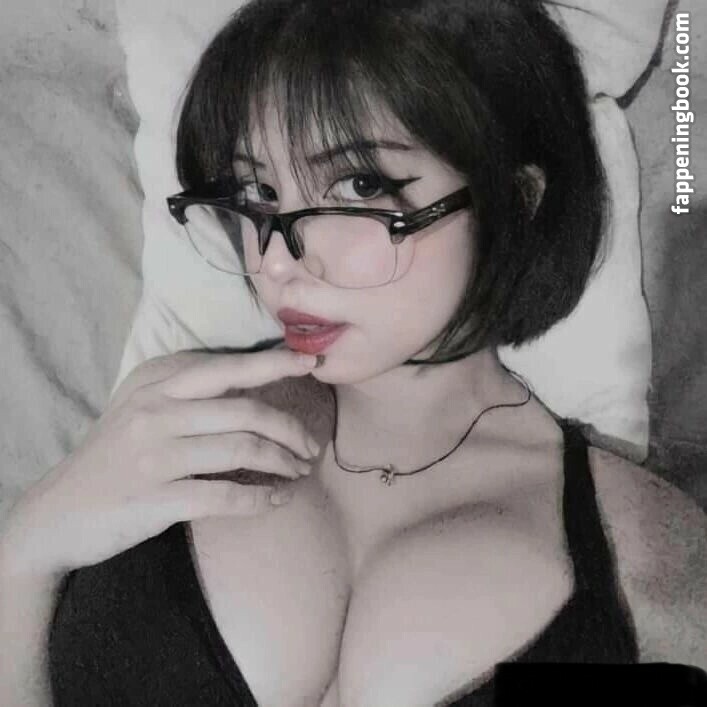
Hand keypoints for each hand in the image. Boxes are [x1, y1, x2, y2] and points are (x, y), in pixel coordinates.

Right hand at [0, 349, 321, 578]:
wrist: (58, 511)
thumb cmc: (112, 455)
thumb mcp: (138, 406)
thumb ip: (185, 388)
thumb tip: (249, 380)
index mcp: (155, 382)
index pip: (228, 367)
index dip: (275, 364)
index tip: (311, 363)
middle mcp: (155, 410)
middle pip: (246, 410)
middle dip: (290, 428)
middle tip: (310, 446)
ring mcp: (154, 454)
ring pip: (242, 449)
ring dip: (282, 462)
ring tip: (299, 471)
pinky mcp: (155, 498)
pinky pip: (225, 495)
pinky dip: (259, 499)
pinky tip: (276, 500)